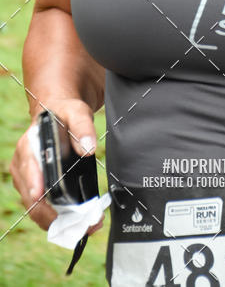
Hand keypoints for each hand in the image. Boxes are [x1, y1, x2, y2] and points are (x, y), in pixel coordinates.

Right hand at [10, 99, 101, 232]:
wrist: (58, 114)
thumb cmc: (64, 114)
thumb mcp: (76, 112)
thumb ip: (83, 127)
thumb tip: (88, 148)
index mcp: (28, 148)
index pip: (29, 174)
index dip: (38, 191)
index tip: (52, 208)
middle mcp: (22, 168)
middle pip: (33, 201)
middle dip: (56, 217)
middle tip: (84, 224)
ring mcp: (27, 181)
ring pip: (38, 210)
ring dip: (61, 222)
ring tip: (88, 225)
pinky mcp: (36, 189)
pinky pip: (44, 209)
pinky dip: (60, 218)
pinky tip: (80, 221)